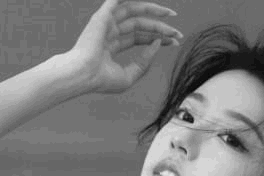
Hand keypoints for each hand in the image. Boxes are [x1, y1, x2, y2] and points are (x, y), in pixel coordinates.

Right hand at [66, 0, 182, 94]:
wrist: (85, 75)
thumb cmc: (103, 80)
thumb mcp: (129, 75)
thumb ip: (144, 62)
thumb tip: (158, 44)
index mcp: (112, 45)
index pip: (139, 37)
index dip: (157, 38)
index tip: (175, 42)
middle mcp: (109, 31)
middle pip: (140, 25)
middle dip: (160, 28)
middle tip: (178, 33)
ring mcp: (106, 23)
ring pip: (134, 12)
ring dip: (153, 11)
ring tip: (171, 15)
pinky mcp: (102, 16)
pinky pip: (117, 0)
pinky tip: (149, 2)